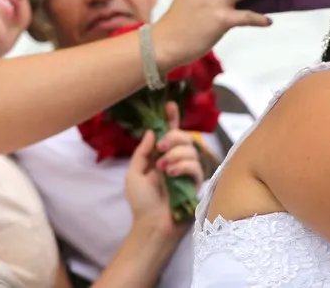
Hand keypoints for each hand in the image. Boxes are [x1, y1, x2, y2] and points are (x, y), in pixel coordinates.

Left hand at [124, 103, 201, 225]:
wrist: (151, 224)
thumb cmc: (141, 202)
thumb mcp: (133, 174)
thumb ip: (142, 152)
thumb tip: (152, 131)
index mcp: (162, 156)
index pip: (169, 133)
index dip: (171, 118)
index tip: (169, 105)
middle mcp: (177, 160)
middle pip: (184, 137)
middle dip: (172, 137)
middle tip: (161, 148)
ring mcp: (187, 171)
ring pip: (190, 150)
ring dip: (175, 155)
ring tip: (163, 169)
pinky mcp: (196, 182)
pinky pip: (195, 166)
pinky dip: (183, 166)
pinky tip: (171, 173)